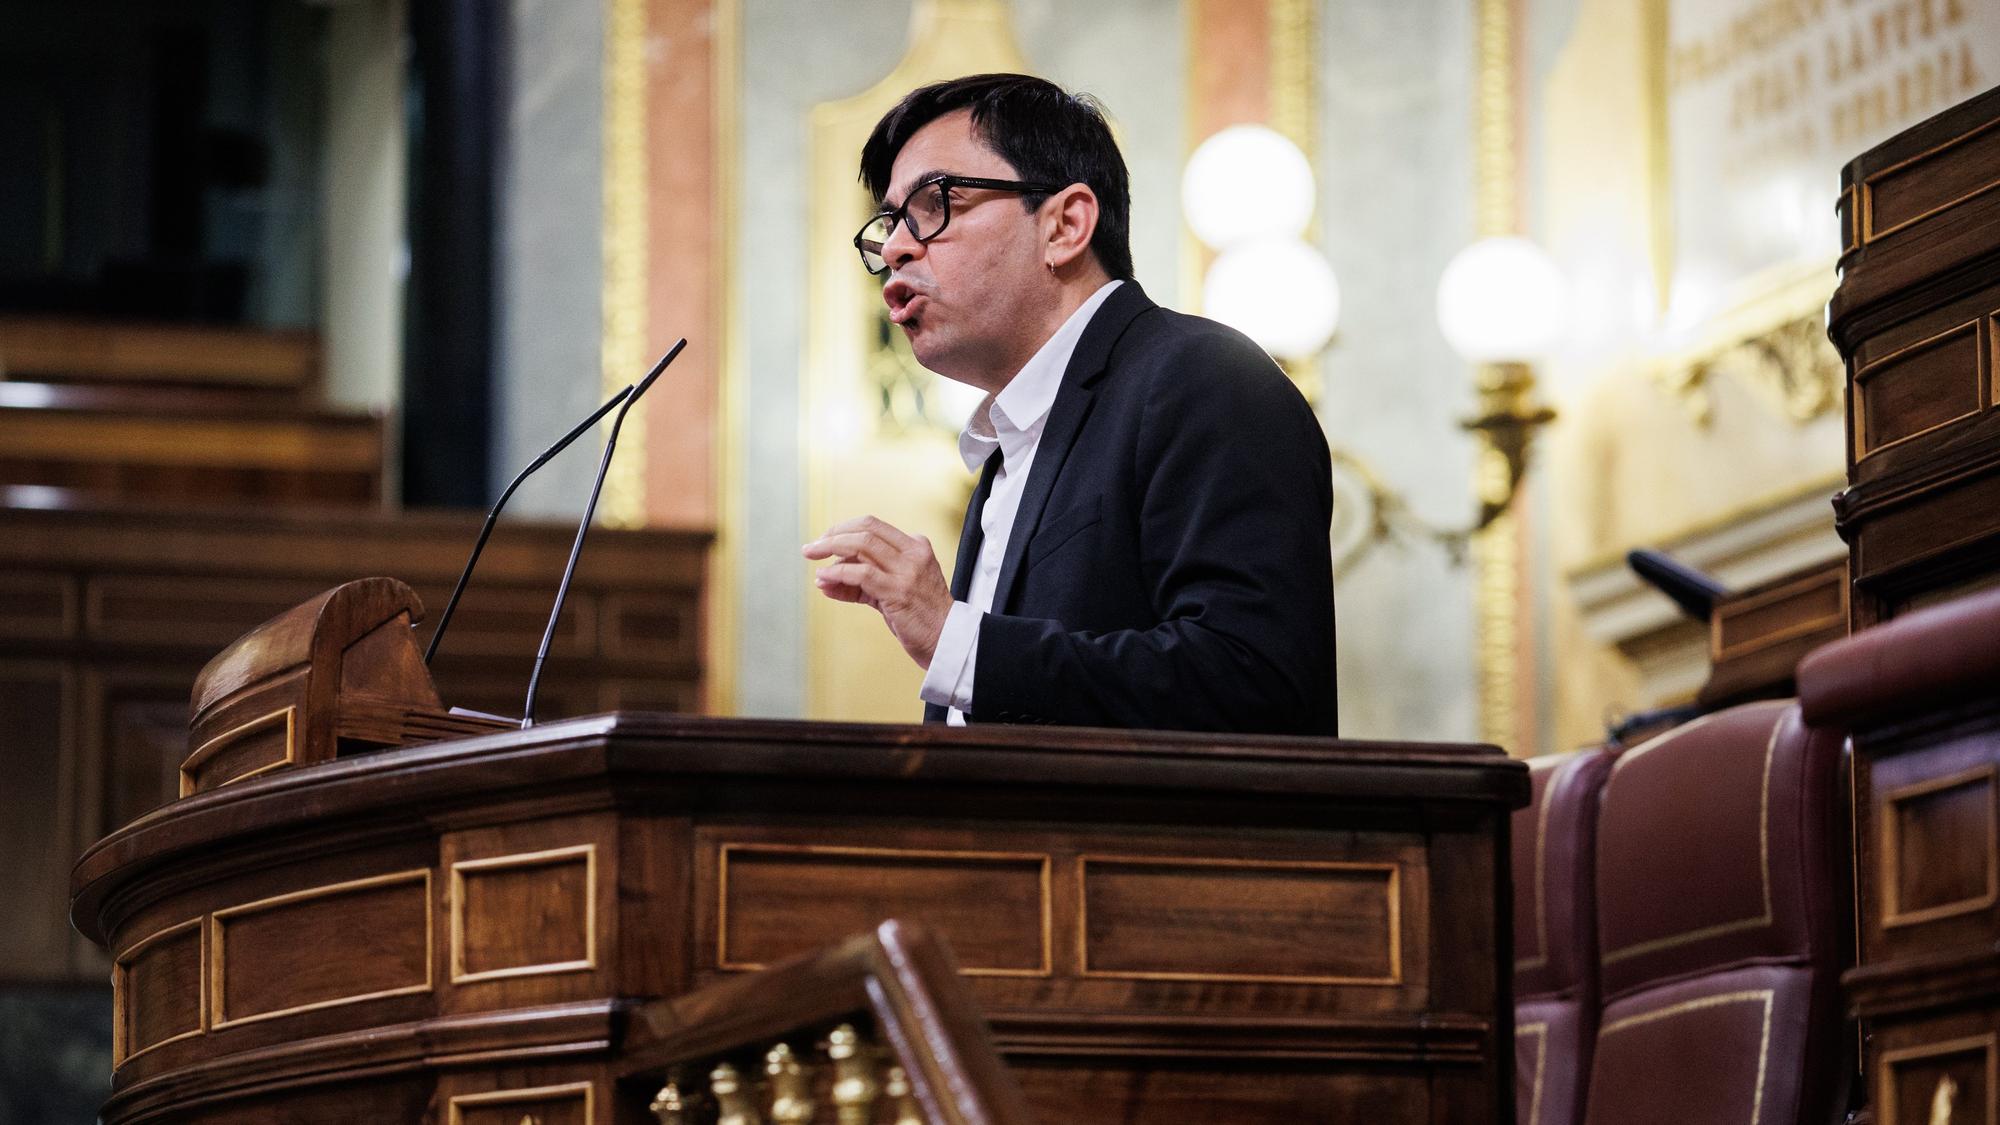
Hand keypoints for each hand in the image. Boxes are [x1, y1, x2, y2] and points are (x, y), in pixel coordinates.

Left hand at [802, 515, 953, 668]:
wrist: (947, 641)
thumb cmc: (919, 618)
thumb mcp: (890, 592)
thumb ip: (861, 583)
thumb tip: (824, 578)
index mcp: (916, 546)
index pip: (873, 526)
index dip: (844, 529)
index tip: (825, 540)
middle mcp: (913, 553)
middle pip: (865, 529)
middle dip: (833, 535)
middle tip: (811, 548)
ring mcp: (907, 571)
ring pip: (861, 544)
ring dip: (830, 548)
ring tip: (811, 557)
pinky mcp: (898, 591)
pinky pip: (860, 573)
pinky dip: (837, 573)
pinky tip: (824, 579)